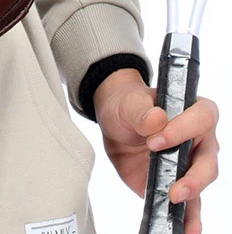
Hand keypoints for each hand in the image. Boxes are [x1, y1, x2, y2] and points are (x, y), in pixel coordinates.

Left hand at [93, 68, 219, 233]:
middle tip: (174, 190)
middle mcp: (200, 141)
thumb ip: (141, 110)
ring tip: (180, 214)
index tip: (154, 141)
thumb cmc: (127, 105)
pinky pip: (189, 205)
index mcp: (194, 111)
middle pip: (208, 162)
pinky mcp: (178, 184)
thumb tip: (157, 119)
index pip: (202, 119)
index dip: (182, 131)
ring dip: (192, 201)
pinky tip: (184, 229)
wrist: (115, 122)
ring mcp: (190, 165)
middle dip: (194, 178)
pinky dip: (188, 218)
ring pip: (201, 185)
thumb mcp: (128, 103)